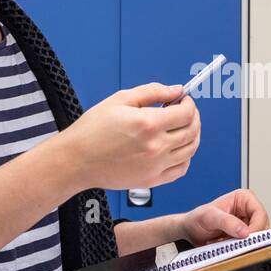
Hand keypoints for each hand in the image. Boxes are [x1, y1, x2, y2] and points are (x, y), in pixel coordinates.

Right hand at [60, 83, 200, 190]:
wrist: (76, 160)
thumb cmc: (92, 130)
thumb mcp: (119, 100)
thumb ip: (152, 91)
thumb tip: (175, 90)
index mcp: (148, 124)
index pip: (186, 113)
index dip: (189, 103)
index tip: (183, 100)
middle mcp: (155, 147)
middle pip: (192, 131)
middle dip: (194, 117)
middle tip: (185, 111)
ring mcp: (155, 166)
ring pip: (191, 150)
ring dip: (193, 135)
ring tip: (183, 127)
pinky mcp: (152, 180)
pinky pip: (181, 169)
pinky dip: (186, 157)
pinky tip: (177, 148)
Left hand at [179, 188, 269, 246]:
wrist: (189, 230)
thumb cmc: (197, 219)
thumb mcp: (209, 217)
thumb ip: (227, 222)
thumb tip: (244, 231)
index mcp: (243, 198)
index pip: (260, 213)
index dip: (256, 227)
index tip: (246, 237)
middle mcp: (247, 209)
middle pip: (262, 226)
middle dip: (250, 237)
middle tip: (236, 243)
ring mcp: (246, 223)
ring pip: (257, 236)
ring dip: (244, 243)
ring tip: (228, 242)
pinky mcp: (243, 235)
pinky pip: (249, 244)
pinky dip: (241, 247)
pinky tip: (228, 245)